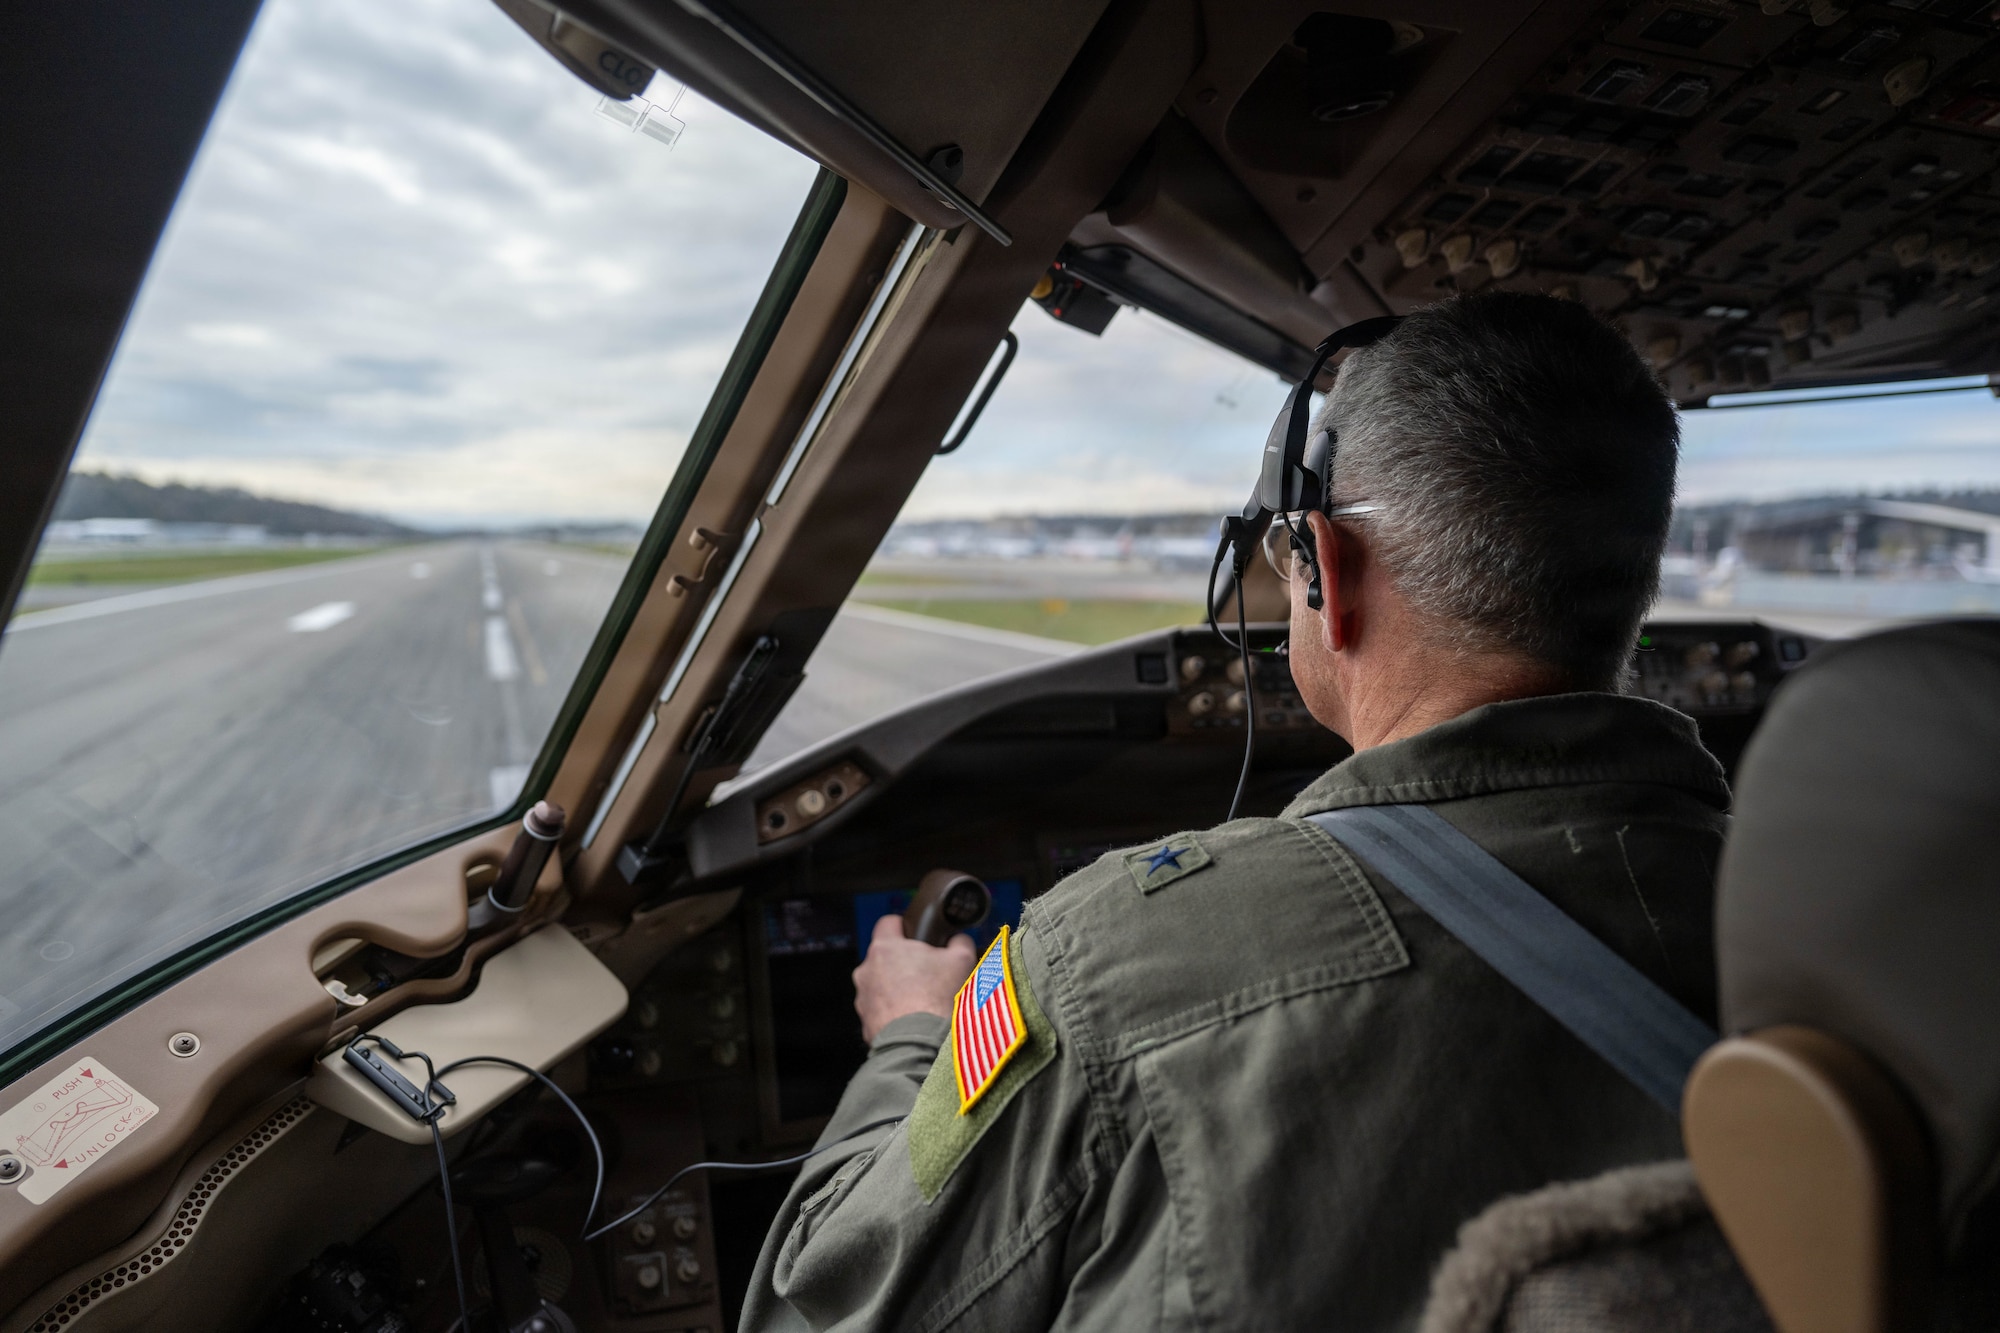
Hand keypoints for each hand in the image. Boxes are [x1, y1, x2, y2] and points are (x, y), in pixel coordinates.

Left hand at [853, 914, 976, 1043]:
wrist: (921, 1045)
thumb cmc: (937, 999)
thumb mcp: (962, 960)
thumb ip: (959, 942)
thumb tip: (957, 940)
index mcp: (885, 948)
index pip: (888, 923)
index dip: (906, 927)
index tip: (919, 936)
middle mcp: (867, 971)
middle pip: (885, 957)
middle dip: (904, 962)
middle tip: (928, 973)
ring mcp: (863, 999)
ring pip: (880, 985)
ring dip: (897, 989)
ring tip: (923, 1001)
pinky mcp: (865, 1024)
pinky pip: (880, 1011)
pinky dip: (894, 1013)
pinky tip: (914, 1020)